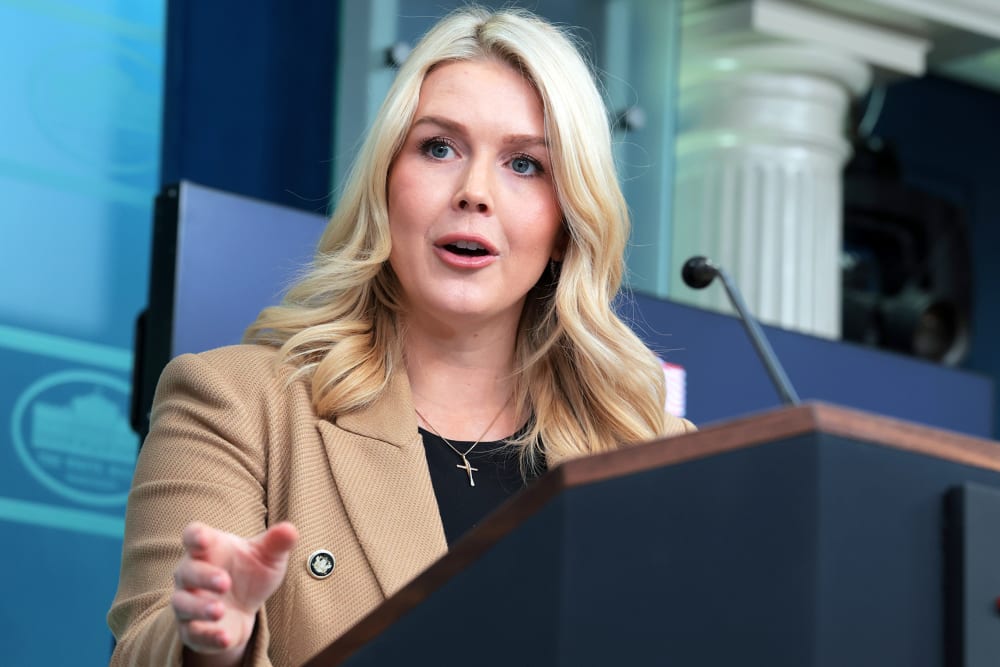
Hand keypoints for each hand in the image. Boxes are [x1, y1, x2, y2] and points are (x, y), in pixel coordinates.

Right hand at [171, 521, 298, 661]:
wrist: (244, 607)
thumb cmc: (249, 571)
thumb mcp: (267, 556)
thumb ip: (276, 542)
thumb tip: (290, 530)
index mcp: (207, 549)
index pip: (193, 536)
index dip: (195, 536)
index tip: (203, 539)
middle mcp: (191, 574)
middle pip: (187, 571)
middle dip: (204, 577)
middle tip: (225, 582)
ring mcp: (189, 602)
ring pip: (183, 603)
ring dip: (200, 607)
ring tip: (220, 610)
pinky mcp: (192, 629)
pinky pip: (194, 633)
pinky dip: (208, 636)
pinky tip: (224, 637)